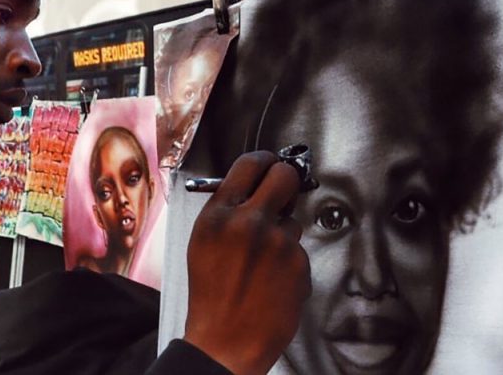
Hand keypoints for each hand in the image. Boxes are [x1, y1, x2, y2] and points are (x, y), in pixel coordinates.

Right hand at [183, 151, 310, 374]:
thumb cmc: (212, 296)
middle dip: (286, 179)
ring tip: (263, 262)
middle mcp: (250, 223)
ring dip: (284, 233)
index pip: (249, 164)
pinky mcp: (300, 264)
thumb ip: (226, 211)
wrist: (226, 342)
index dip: (263, 160)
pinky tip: (273, 280)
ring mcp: (279, 243)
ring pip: (293, 220)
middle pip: (284, 176)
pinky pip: (299, 250)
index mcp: (219, 216)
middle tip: (282, 189)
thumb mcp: (202, 243)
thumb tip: (252, 188)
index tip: (269, 163)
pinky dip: (290, 262)